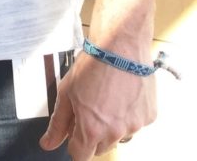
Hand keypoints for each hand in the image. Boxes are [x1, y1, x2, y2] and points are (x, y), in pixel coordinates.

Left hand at [40, 55, 155, 157]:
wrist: (120, 47)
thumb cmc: (91, 66)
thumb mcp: (65, 93)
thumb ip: (57, 123)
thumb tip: (47, 144)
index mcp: (92, 129)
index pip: (81, 155)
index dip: (73, 145)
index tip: (72, 135)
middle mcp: (116, 132)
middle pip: (100, 148)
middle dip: (91, 135)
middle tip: (87, 109)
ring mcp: (135, 126)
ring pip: (118, 136)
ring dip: (110, 126)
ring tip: (105, 98)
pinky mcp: (149, 117)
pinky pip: (134, 124)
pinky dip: (127, 115)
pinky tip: (120, 95)